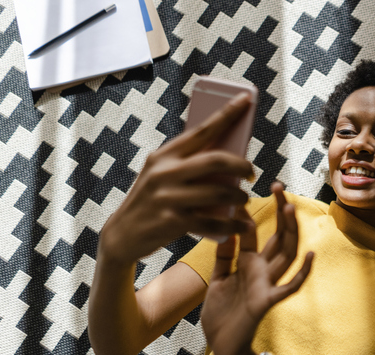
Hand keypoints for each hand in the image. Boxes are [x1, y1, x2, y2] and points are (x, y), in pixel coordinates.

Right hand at [99, 93, 254, 264]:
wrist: (122, 235)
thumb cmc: (151, 202)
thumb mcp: (160, 175)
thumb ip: (186, 165)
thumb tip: (229, 156)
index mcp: (163, 155)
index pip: (201, 129)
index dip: (227, 113)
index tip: (246, 99)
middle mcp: (164, 172)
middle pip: (216, 160)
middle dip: (242, 164)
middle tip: (252, 172)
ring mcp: (167, 197)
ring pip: (219, 192)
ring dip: (240, 196)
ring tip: (244, 199)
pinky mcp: (172, 222)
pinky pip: (214, 222)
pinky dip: (233, 224)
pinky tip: (243, 224)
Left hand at [200, 183, 313, 354]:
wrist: (222, 347)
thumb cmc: (221, 316)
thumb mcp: (218, 279)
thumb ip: (224, 256)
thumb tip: (226, 228)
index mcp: (249, 265)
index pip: (258, 233)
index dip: (257, 211)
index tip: (252, 191)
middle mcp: (262, 272)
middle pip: (278, 237)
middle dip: (281, 213)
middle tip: (280, 186)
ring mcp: (267, 285)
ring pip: (286, 255)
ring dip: (290, 232)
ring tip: (291, 209)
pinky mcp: (267, 302)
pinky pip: (289, 287)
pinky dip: (301, 273)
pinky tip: (309, 257)